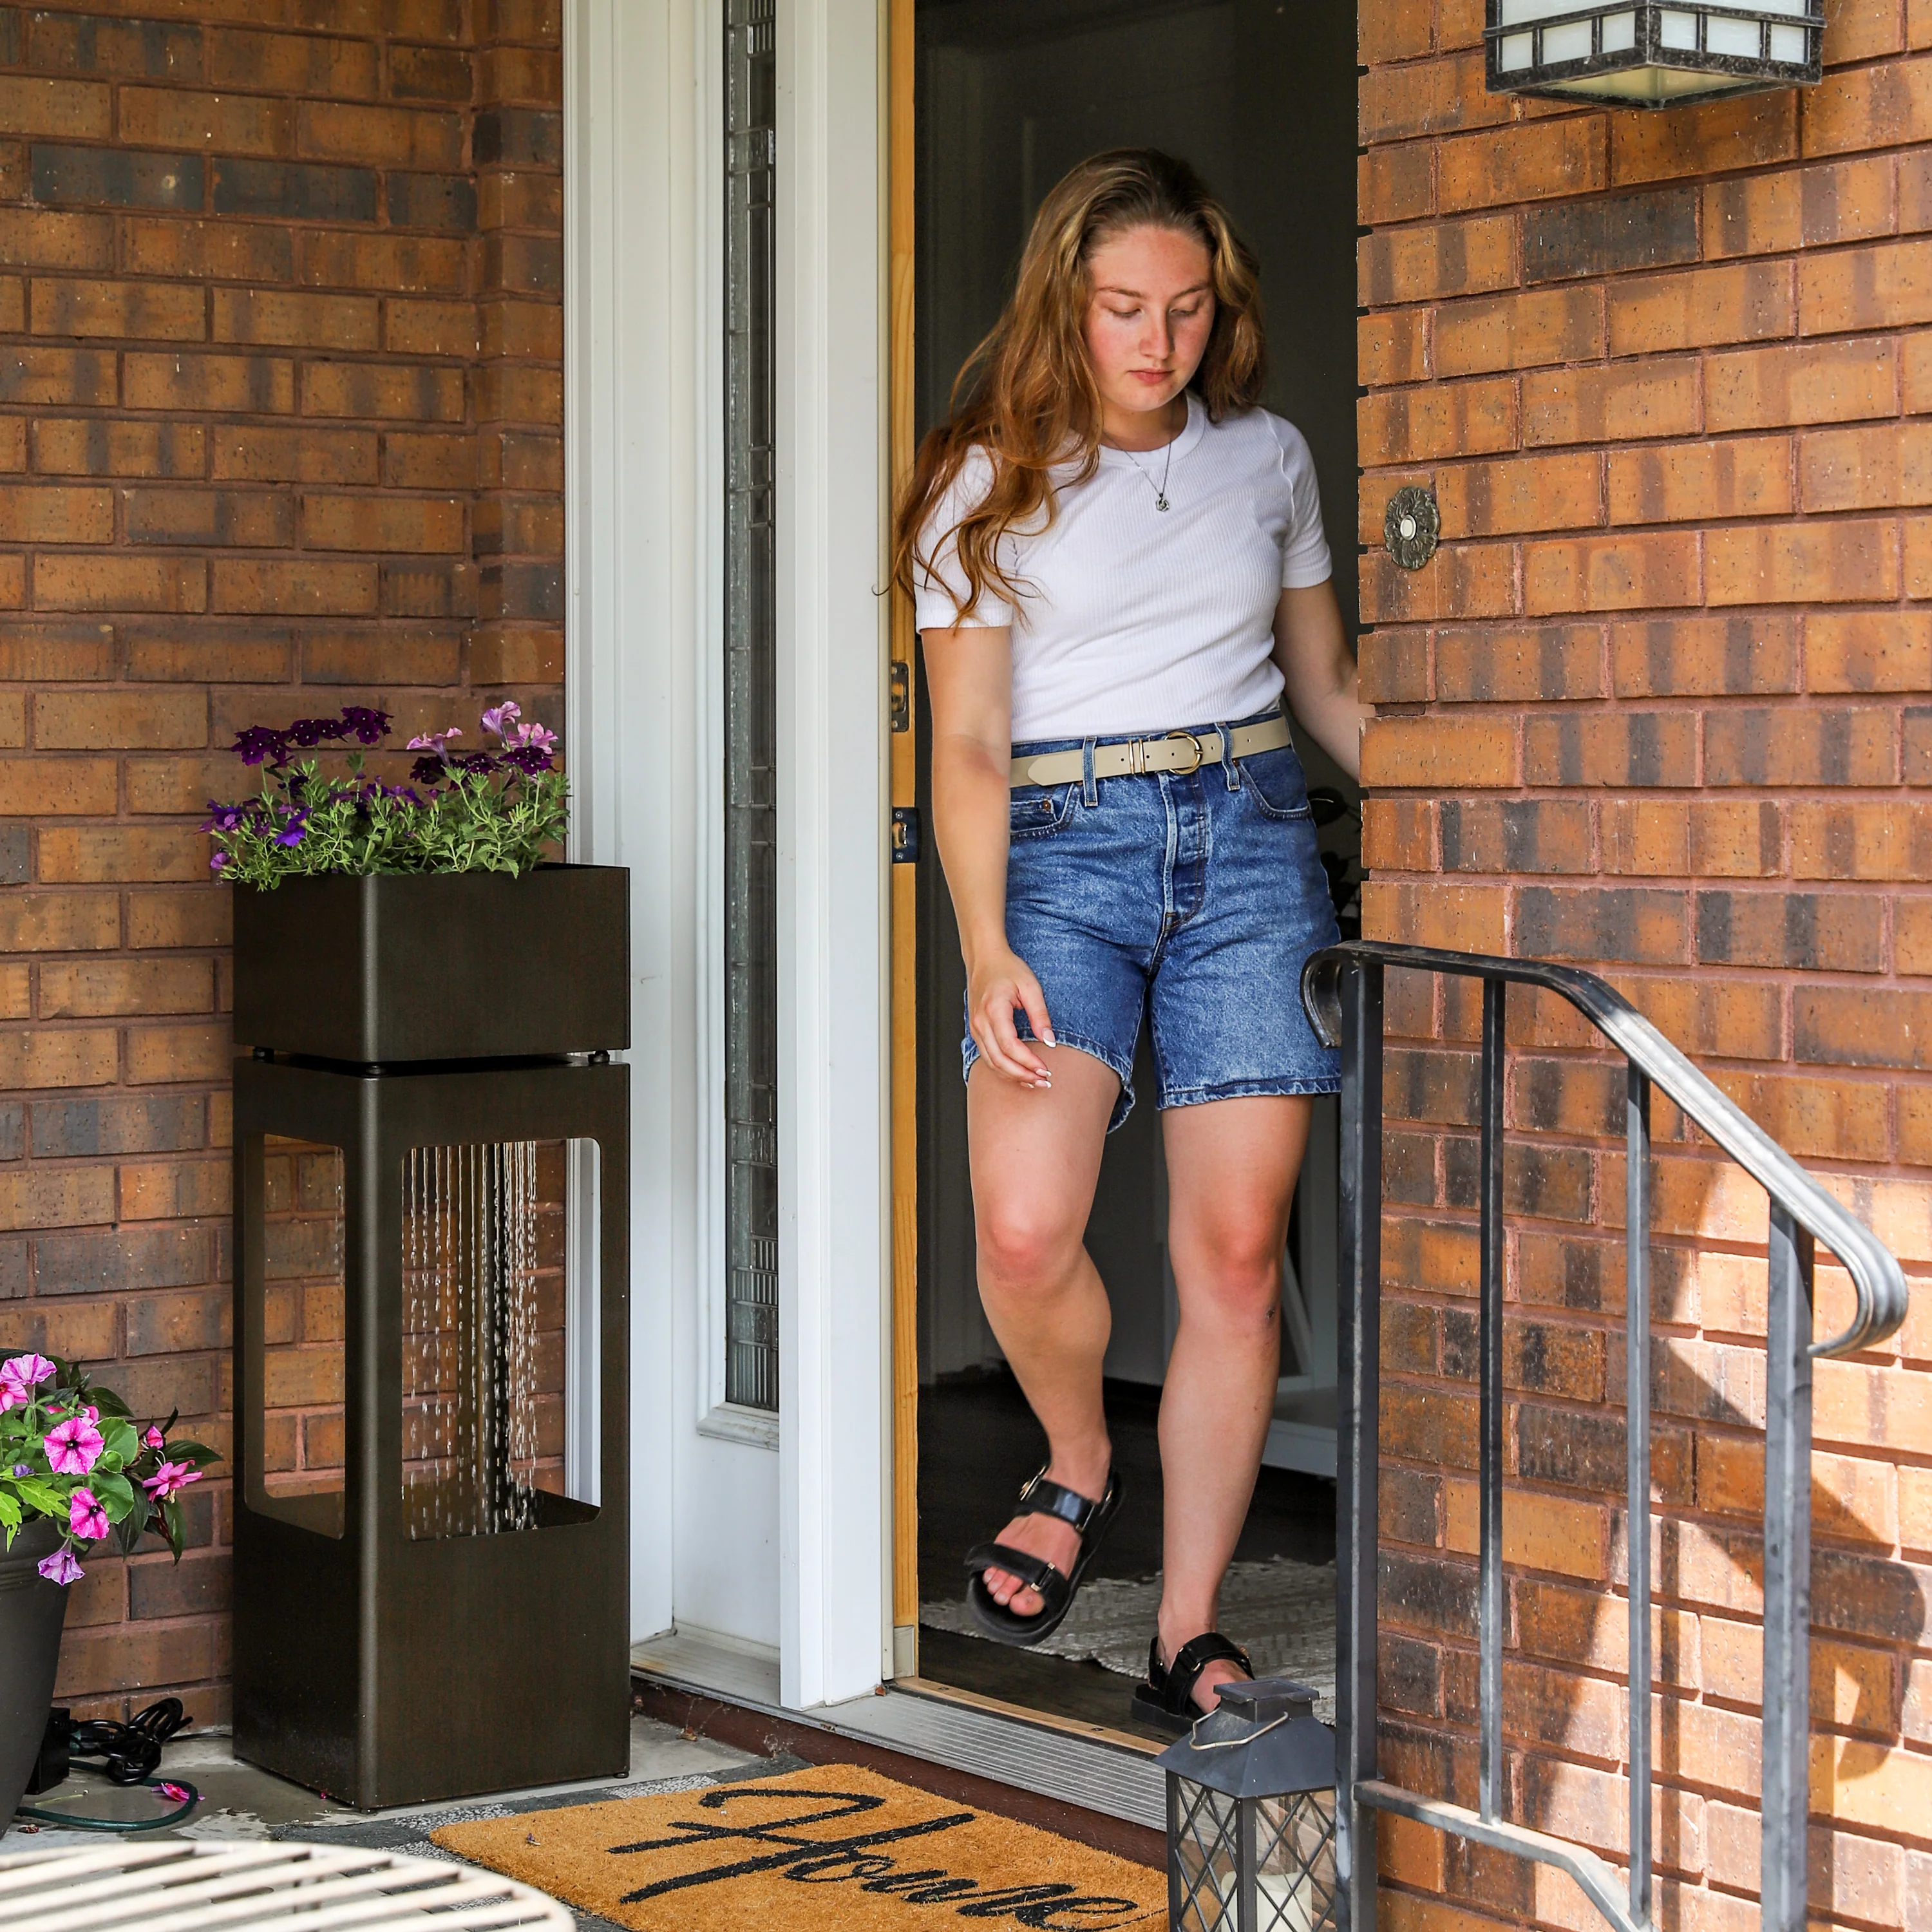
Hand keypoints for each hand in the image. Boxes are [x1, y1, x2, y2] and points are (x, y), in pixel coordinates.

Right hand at [966, 946, 1055, 1087]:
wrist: (984, 960)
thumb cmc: (1007, 969)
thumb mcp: (1030, 987)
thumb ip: (1040, 1015)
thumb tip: (1049, 1041)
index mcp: (994, 1009)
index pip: (1010, 1045)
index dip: (1028, 1062)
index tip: (1045, 1068)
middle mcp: (980, 1022)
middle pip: (998, 1060)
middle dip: (1022, 1075)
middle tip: (1044, 1081)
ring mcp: (976, 1028)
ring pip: (991, 1062)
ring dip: (1013, 1076)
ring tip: (1035, 1081)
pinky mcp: (977, 1031)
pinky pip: (988, 1057)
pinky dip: (1004, 1069)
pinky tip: (1020, 1073)